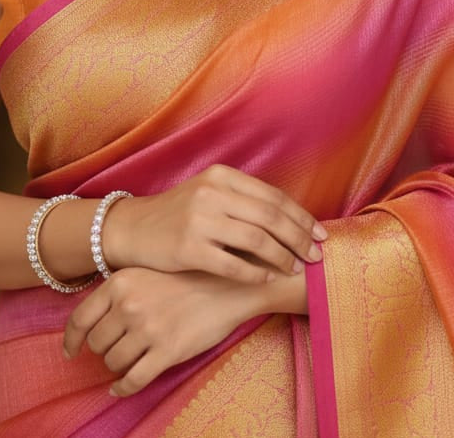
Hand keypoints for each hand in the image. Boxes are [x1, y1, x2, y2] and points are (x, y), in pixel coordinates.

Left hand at [63, 267, 255, 396]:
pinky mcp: (167, 351)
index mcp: (120, 282)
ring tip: (131, 360)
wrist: (228, 284)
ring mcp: (148, 329)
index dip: (71, 340)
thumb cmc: (188, 276)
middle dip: (104, 350)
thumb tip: (92, 322)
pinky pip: (133, 381)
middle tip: (118, 348)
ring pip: (113, 363)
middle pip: (97, 343)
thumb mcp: (147, 271)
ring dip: (117, 366)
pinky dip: (122, 389)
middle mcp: (129, 305)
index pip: (80, 318)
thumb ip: (119, 291)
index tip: (70, 351)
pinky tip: (120, 388)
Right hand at [105, 164, 325, 283]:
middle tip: (316, 255)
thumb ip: (243, 200)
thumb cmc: (179, 214)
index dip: (301, 216)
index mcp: (221, 176)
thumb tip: (292, 219)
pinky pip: (233, 265)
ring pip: (257, 240)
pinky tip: (267, 277)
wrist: (133, 229)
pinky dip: (256, 272)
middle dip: (299, 238)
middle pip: (270, 217)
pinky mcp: (188, 249)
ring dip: (283, 257)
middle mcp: (211, 193)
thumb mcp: (209, 193)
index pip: (273, 196)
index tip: (320, 233)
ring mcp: (199, 220)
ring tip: (295, 268)